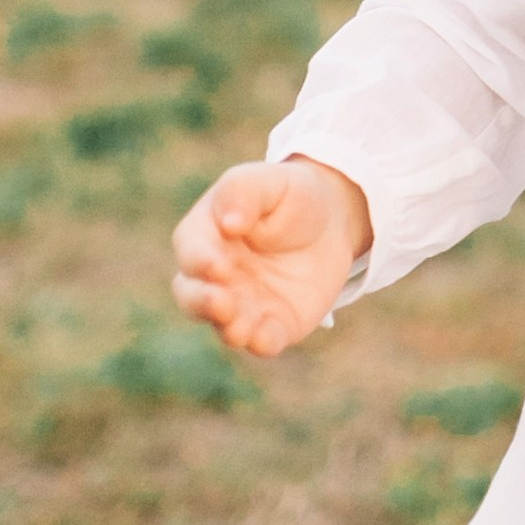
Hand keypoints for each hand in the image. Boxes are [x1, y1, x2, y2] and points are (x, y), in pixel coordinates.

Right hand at [171, 156, 369, 358]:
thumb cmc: (290, 195)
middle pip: (192, 295)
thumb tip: (227, 222)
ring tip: (240, 330)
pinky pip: (262, 340)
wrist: (333, 221)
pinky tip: (266, 340)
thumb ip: (242, 192)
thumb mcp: (269, 181)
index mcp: (206, 236)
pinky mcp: (273, 323)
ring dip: (229, 329)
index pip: (191, 251)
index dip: (200, 261)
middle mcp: (216, 276)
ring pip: (223, 324)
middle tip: (222, 303)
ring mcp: (242, 303)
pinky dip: (262, 343)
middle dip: (202, 303)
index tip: (219, 265)